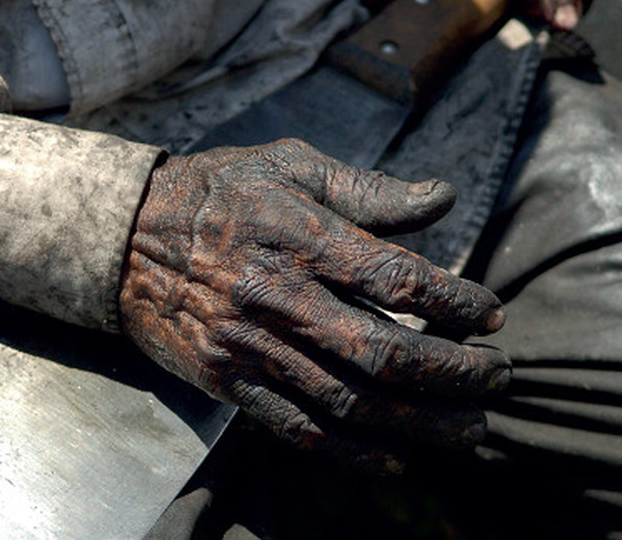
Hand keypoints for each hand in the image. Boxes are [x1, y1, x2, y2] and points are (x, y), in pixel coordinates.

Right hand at [119, 139, 509, 471]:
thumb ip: (369, 189)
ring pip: (348, 402)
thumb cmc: (217, 192)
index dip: (456, 303)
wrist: (123, 237)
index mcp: (299, 236)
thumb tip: (444, 197)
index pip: (397, 279)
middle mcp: (277, 297)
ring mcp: (250, 346)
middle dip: (454, 374)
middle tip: (498, 378)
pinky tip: (396, 456)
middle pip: (382, 354)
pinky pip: (297, 428)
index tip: (491, 314)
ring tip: (469, 429)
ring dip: (419, 423)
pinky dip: (352, 452)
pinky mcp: (229, 381)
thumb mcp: (289, 164)